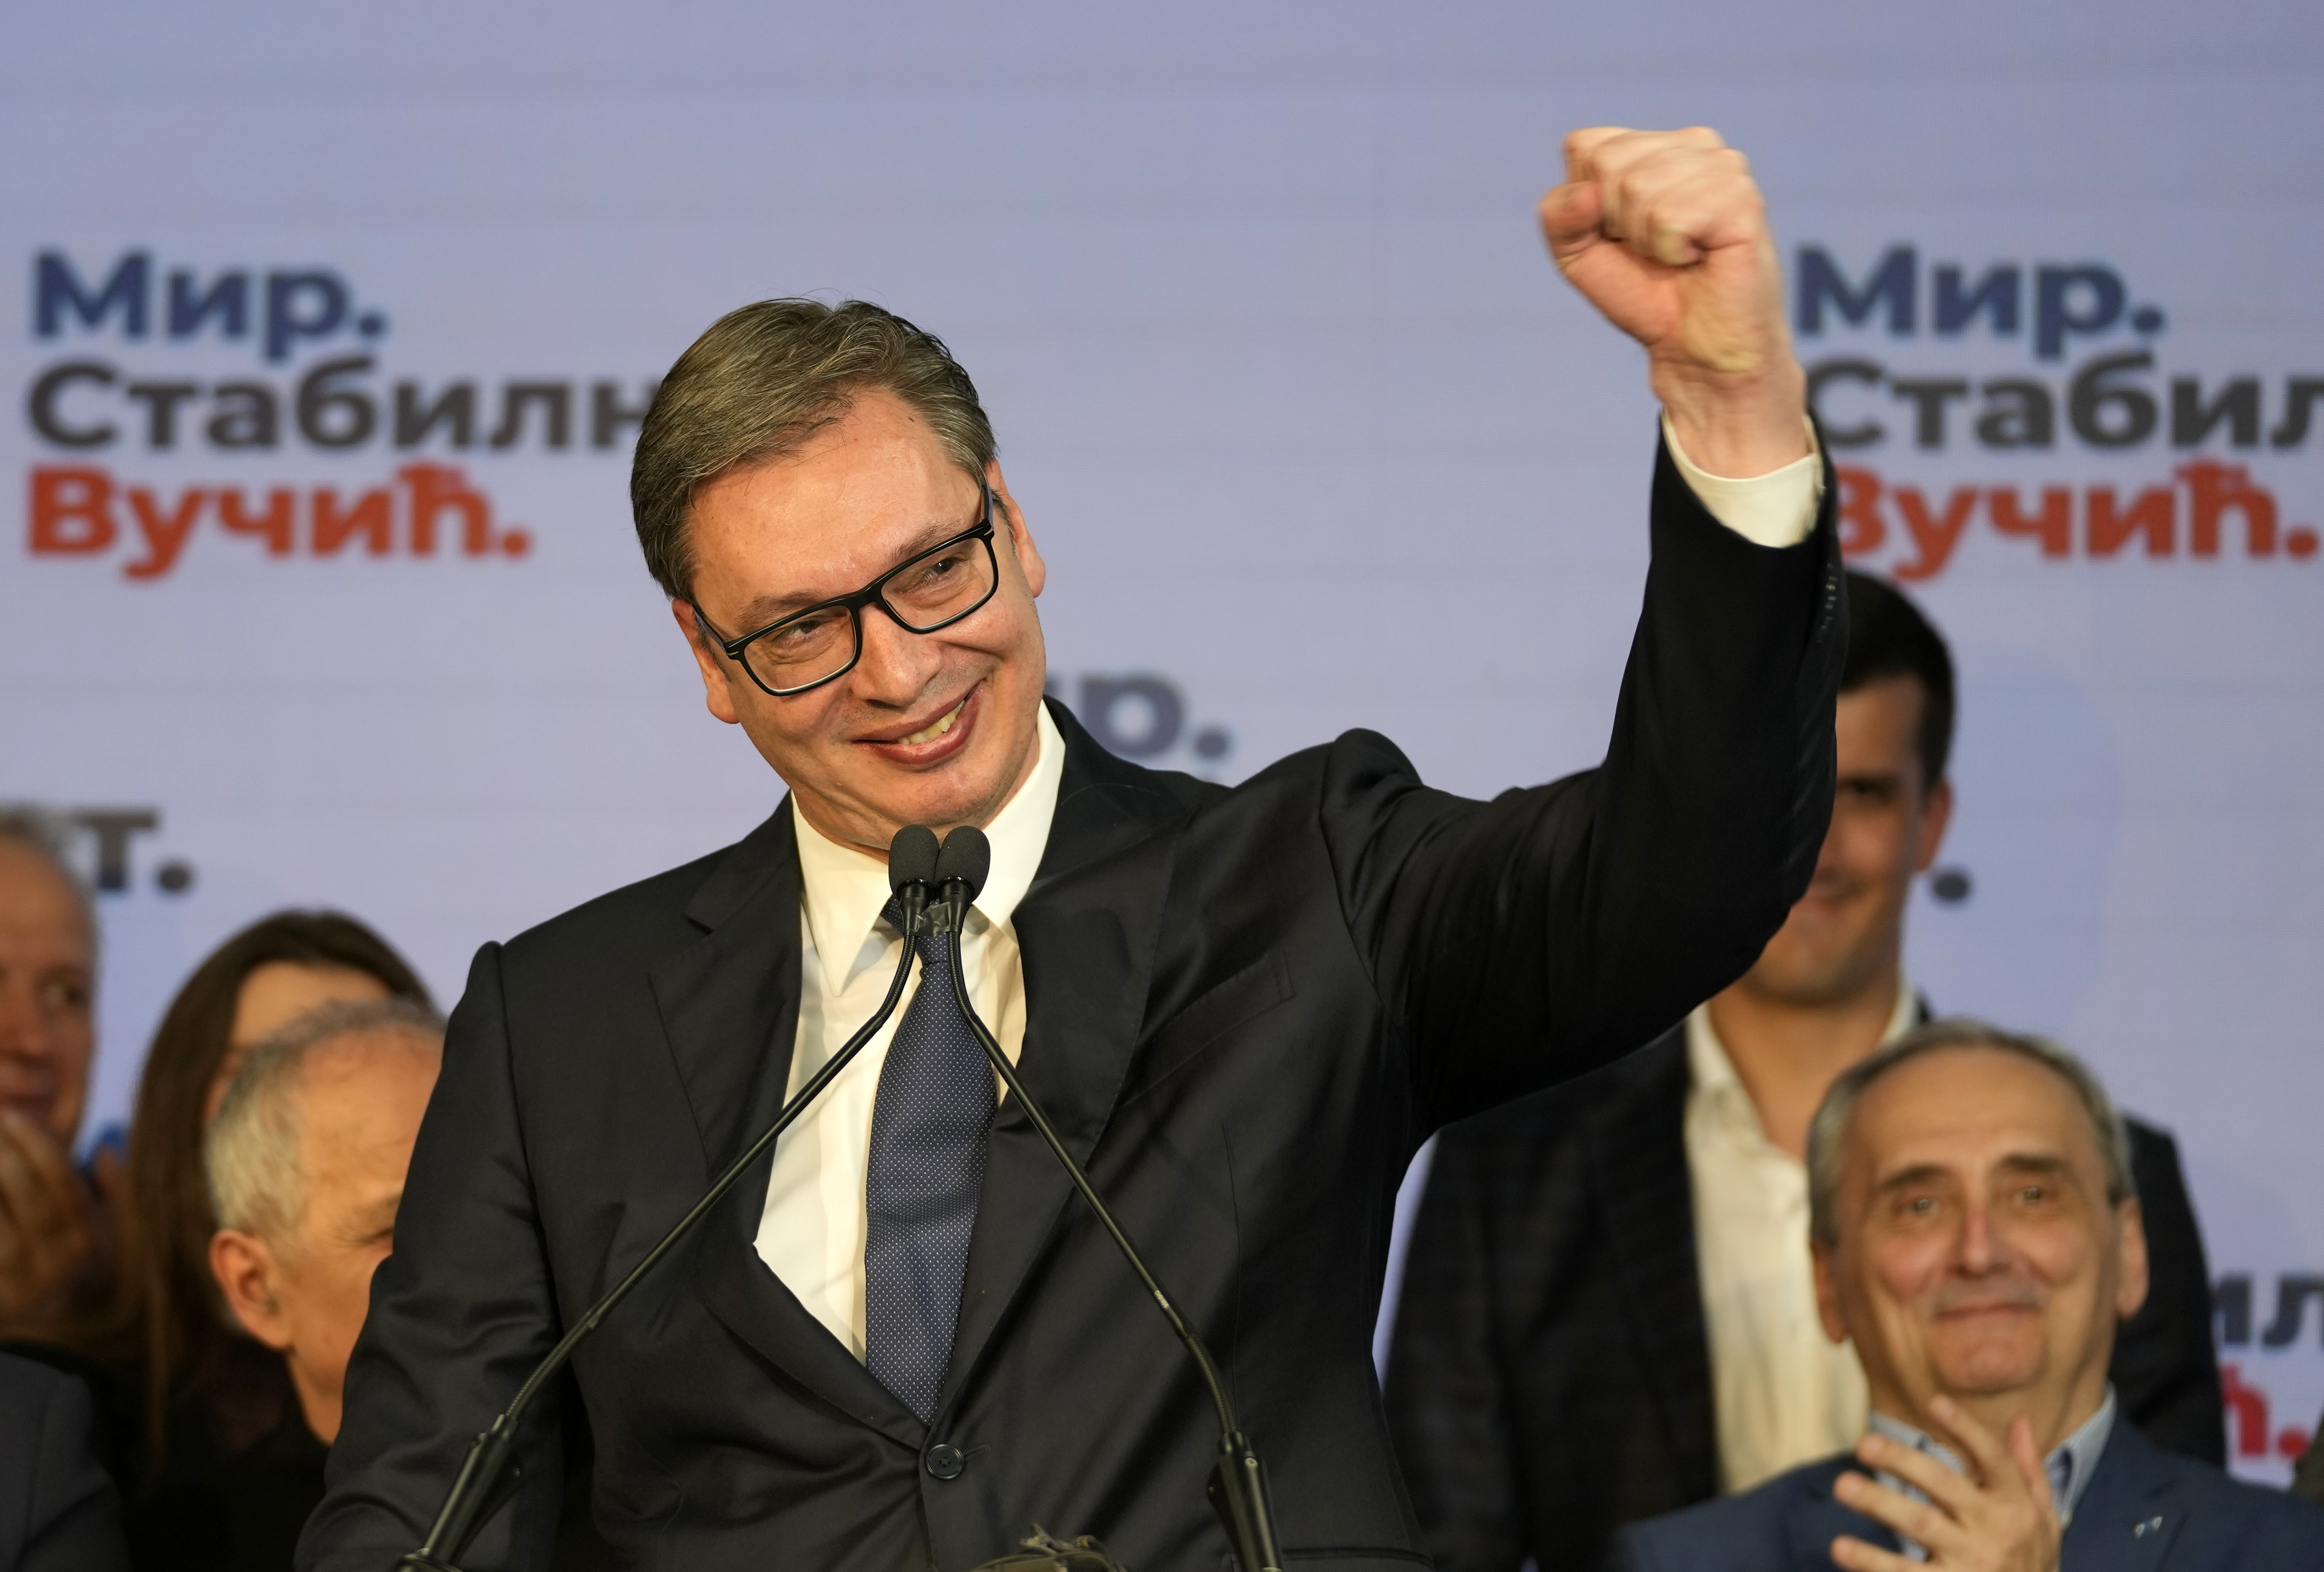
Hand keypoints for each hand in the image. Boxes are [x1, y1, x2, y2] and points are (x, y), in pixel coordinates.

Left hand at [0, 1107, 101, 1325]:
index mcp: (88, 1238)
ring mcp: (18, 1276)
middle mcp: (54, 1256)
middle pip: (22, 1190)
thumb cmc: (93, 1285)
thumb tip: (102, 1151)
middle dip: (0, 1151)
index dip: (35, 1143)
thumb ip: (116, 1195)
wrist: (64, 1352)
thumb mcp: (118, 1244)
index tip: (14, 1116)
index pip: (61, 1179)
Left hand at [1541, 126, 1808, 476]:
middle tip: (1651, 251)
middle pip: (1607, 161)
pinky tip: (1697, 258)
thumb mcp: (1577, 254)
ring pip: (1637, 185)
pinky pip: (1669, 215)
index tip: (1617, 235)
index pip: (1585, 145)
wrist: (1694, 347)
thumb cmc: (1643, 293)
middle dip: (1614, 222)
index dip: (1585, 204)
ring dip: (1644, 239)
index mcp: (1653, 145)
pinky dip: (1671, 250)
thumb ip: (1558, 216)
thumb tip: (1586, 194)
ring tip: (1676, 256)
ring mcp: (1722, 165)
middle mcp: (1692, 143)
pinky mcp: (1741, 197)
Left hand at [1829, 1397, 2061, 1571]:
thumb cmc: (2030, 1563)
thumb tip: (2020, 1420)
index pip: (1995, 1460)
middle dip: (1903, 1461)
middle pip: (1943, 1485)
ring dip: (1879, 1503)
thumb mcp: (2043, 1521)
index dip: (1967, 1430)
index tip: (1934, 1403)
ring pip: (1919, 1524)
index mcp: (2016, 1506)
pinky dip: (1872, 1562)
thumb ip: (2029, 1471)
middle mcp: (1995, 1530)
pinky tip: (1841, 1548)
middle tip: (1864, 1443)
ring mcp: (1972, 1563)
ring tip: (1843, 1486)